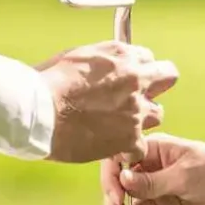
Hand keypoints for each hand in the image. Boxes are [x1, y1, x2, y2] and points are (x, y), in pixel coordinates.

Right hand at [39, 41, 178, 162]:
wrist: (37, 112)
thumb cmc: (46, 84)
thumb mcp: (76, 56)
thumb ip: (101, 59)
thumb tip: (106, 66)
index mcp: (121, 54)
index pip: (148, 57)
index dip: (138, 69)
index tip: (128, 79)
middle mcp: (135, 79)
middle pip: (166, 78)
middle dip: (154, 87)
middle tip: (137, 98)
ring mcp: (135, 110)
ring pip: (158, 114)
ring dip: (142, 119)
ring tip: (120, 126)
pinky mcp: (130, 138)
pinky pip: (141, 147)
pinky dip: (129, 150)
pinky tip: (113, 148)